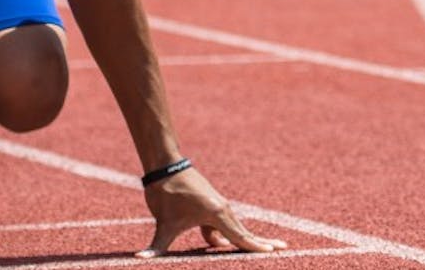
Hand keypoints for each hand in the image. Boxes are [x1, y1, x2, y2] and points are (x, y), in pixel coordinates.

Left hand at [136, 167, 285, 257]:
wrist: (164, 165)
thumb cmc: (165, 193)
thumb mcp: (163, 224)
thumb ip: (156, 246)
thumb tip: (139, 260)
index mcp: (216, 214)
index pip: (240, 236)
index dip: (256, 247)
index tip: (273, 252)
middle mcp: (223, 209)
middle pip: (244, 232)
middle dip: (262, 242)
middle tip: (284, 248)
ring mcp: (218, 206)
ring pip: (234, 229)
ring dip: (247, 239)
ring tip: (267, 247)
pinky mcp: (210, 206)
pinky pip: (222, 225)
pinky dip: (226, 236)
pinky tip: (219, 245)